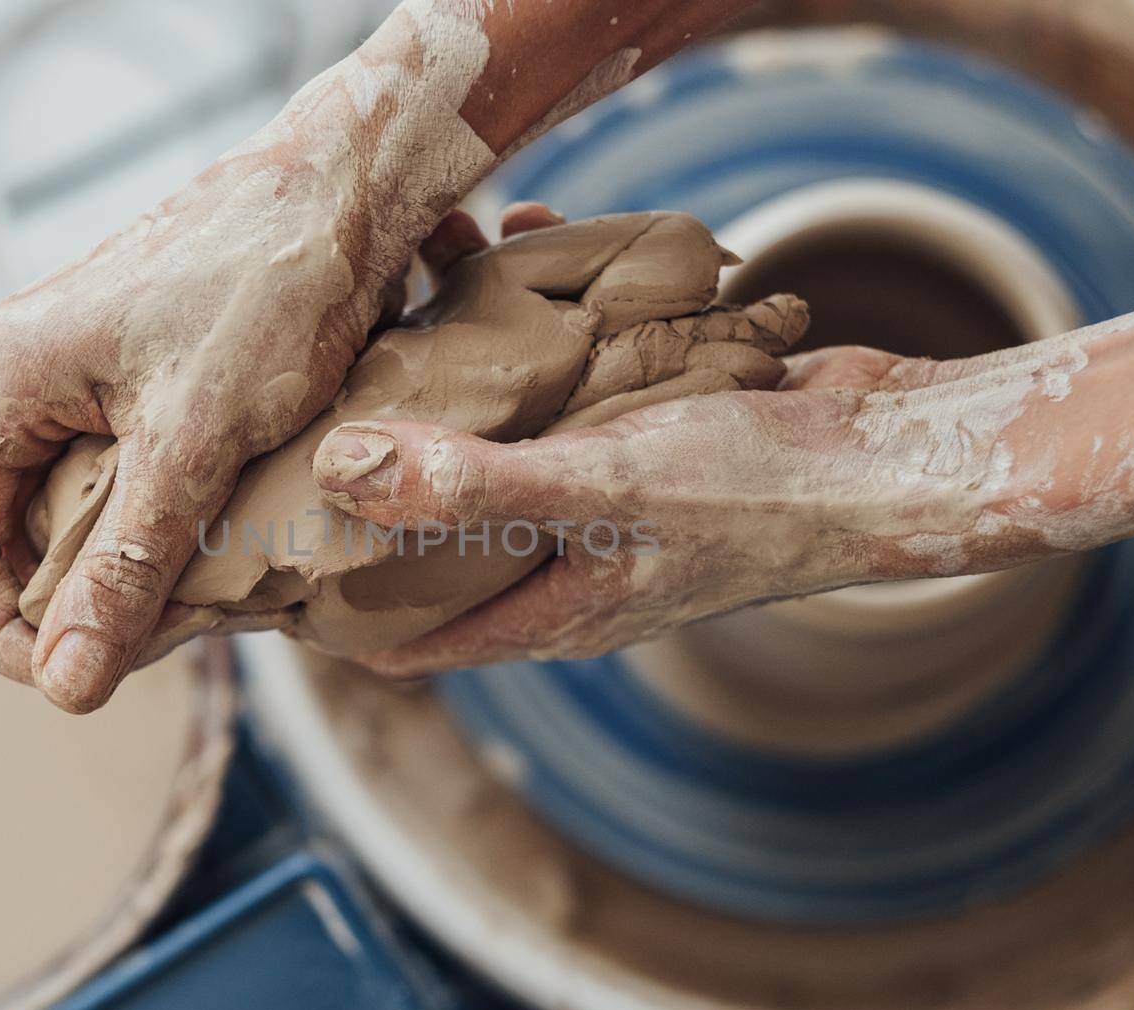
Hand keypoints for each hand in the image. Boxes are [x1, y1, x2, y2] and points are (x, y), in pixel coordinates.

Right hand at [0, 12, 504, 712]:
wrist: (344, 191)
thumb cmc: (271, 288)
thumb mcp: (197, 441)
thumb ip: (126, 564)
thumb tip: (66, 684)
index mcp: (1, 380)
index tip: (74, 681)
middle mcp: (21, 376)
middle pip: (2, 535)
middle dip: (67, 605)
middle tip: (158, 644)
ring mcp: (76, 376)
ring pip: (64, 513)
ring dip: (116, 571)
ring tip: (194, 603)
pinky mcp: (131, 380)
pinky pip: (114, 479)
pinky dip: (152, 528)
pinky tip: (211, 551)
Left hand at [313, 219, 1133, 675]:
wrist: (889, 455)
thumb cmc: (755, 494)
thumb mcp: (601, 491)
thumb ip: (469, 488)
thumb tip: (339, 472)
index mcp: (534, 607)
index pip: (386, 628)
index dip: (311, 596)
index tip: (244, 540)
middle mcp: (551, 563)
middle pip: (421, 533)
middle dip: (361, 474)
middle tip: (297, 396)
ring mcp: (589, 502)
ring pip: (481, 448)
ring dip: (437, 385)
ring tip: (388, 303)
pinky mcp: (624, 438)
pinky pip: (545, 391)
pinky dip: (519, 335)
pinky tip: (508, 257)